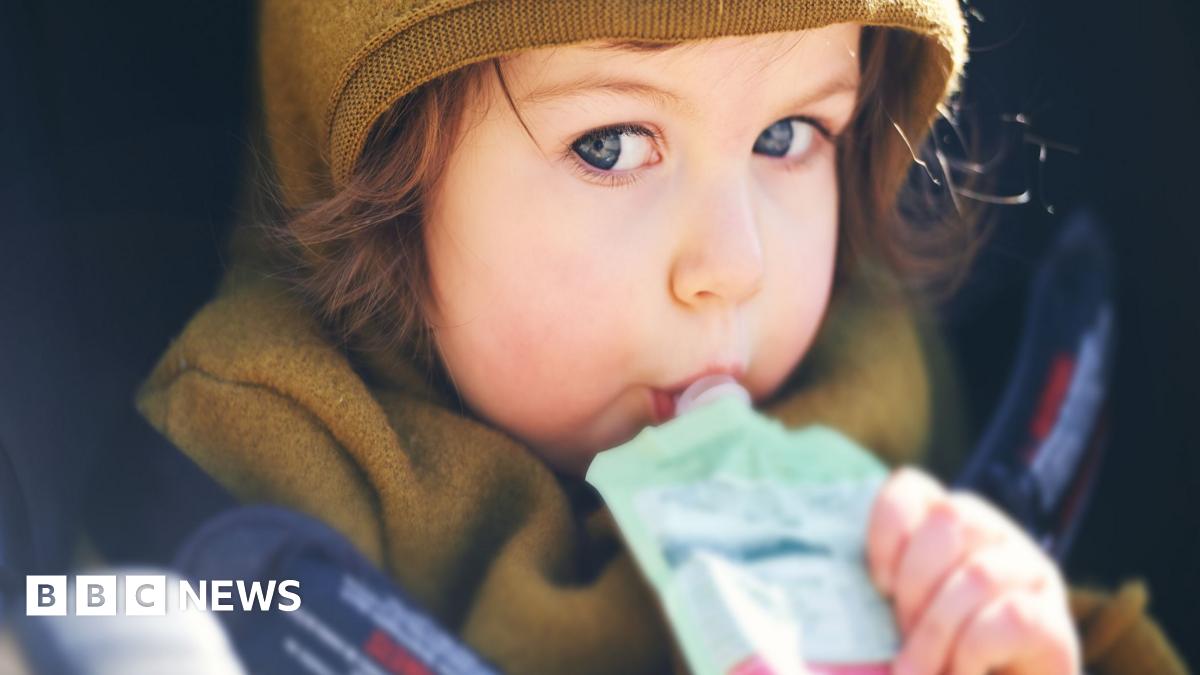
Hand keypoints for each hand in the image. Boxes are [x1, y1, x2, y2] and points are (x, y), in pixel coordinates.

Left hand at [866, 468, 1079, 674]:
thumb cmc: (933, 665)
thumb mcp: (897, 619)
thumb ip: (883, 593)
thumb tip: (857, 588)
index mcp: (949, 527)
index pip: (913, 488)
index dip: (888, 528)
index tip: (879, 585)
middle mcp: (996, 538)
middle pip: (949, 519)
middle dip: (914, 585)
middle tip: (902, 639)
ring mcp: (1033, 576)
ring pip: (979, 573)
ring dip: (936, 630)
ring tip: (920, 671)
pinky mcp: (1056, 625)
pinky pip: (1012, 617)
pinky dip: (971, 653)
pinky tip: (962, 674)